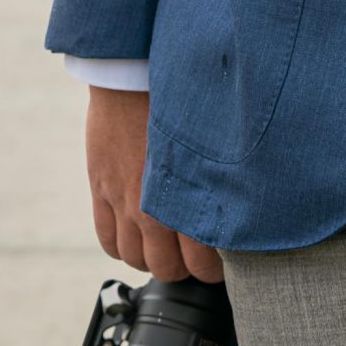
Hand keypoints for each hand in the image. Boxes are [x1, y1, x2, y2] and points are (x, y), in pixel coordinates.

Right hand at [84, 86, 223, 283]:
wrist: (132, 75)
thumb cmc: (179, 102)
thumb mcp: (211, 143)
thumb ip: (219, 180)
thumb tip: (243, 206)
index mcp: (187, 196)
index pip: (204, 263)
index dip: (215, 270)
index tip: (221, 262)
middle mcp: (154, 207)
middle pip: (168, 269)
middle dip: (184, 269)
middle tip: (194, 257)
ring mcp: (123, 201)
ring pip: (136, 260)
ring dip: (152, 260)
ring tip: (165, 248)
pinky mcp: (101, 190)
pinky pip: (107, 241)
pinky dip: (121, 248)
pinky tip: (135, 238)